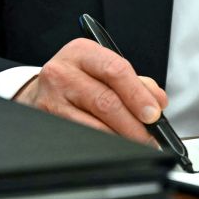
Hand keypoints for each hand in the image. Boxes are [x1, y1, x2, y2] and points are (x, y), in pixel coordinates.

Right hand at [13, 39, 167, 144]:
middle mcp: (62, 71)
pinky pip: (81, 138)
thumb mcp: (103, 70)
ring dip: (121, 139)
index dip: (138, 95)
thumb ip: (135, 82)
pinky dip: (103, 145)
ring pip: (94, 125)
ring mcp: (51, 98)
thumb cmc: (78, 80)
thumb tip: (158, 101)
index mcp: (82, 52)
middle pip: (106, 101)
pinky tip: (114, 146)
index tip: (154, 114)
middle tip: (150, 137)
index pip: (115, 70)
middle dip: (133, 124)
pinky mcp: (46, 121)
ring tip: (136, 144)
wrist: (40, 91)